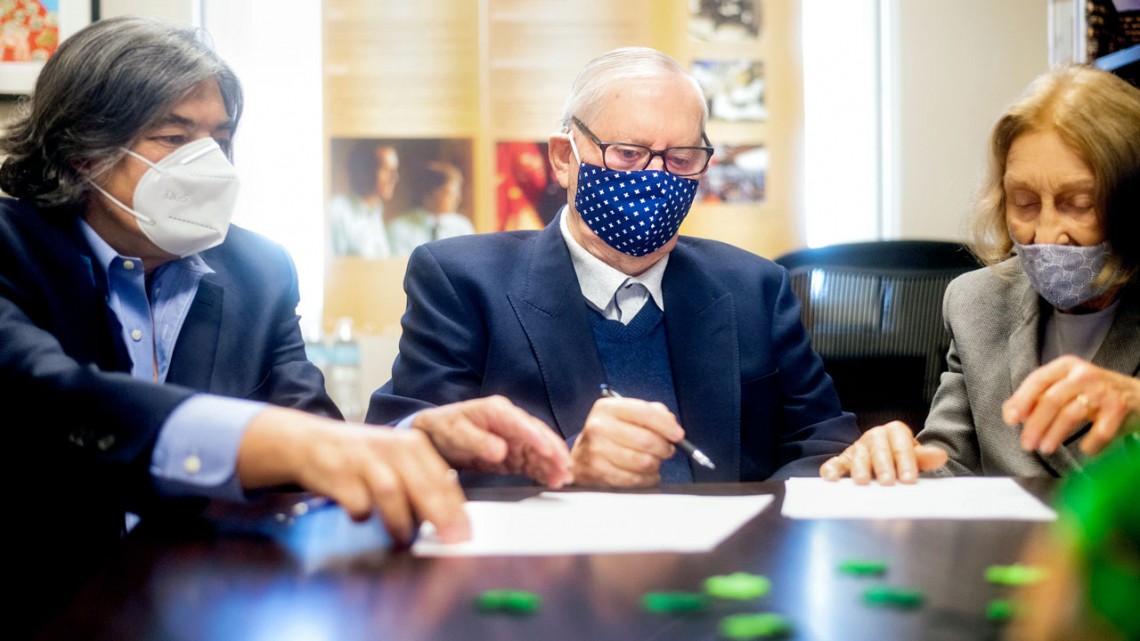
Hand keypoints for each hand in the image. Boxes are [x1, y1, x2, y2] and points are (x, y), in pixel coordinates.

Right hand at [236, 407, 469, 544]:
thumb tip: (448, 521)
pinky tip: (361, 517)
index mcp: (413, 444)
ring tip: (402, 539)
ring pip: (392, 493)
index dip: (456, 509)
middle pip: (423, 485)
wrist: (310, 442)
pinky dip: (363, 515)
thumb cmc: (362, 458)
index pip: (443, 478)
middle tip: (448, 543)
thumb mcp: (397, 460)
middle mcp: (392, 447)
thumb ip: (421, 484)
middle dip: (439, 518)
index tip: (465, 534)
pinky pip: (358, 502)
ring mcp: (364, 458)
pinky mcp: (338, 472)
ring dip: (400, 522)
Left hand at [411, 395, 572, 486]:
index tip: (549, 450)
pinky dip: (543, 470)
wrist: (433, 435)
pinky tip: (552, 480)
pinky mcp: (512, 453)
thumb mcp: (455, 433)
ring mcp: (513, 437)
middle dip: (553, 452)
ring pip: (538, 450)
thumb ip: (477, 441)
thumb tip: (500, 450)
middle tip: (565, 468)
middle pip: (537, 436)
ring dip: (552, 463)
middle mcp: (510, 422)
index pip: (522, 423)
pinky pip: (531, 461)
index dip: (537, 437)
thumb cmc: (444, 428)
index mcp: (497, 411)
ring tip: (563, 478)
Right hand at [570, 396, 683, 486]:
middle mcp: (599, 426)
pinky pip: (635, 479)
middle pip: (646, 440)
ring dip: (655, 465)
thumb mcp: (626, 416)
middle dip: (664, 448)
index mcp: (607, 408)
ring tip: (653, 462)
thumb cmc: (610, 435)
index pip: (644, 413)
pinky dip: (647, 479)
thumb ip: (652, 413)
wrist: (580, 458)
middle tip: (667, 451)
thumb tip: (672, 424)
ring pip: (643, 462)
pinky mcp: (598, 472)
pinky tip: (645, 474)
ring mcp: (597, 450)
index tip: (678, 435)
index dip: (666, 425)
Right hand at [819, 421, 948, 483]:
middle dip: (883, 466)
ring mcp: (858, 448)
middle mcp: (875, 436)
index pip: (901, 445)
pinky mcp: (844, 459)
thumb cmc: (901, 461)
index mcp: (895, 432)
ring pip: (858, 455)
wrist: (887, 461)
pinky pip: (836, 462)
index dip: (906, 461)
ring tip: (863, 482)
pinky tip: (831, 477)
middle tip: (887, 482)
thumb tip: (940, 456)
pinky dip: (832, 468)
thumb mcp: (914, 457)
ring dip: (860, 468)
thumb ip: (924, 458)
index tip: (909, 479)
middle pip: (879, 449)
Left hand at [1003, 355, 1139, 454]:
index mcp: (1065, 367)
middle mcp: (1083, 375)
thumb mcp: (1063, 388)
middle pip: (1052, 399)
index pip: (1038, 380)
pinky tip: (1084, 450)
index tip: (1011, 420)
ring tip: (1045, 448)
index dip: (1022, 400)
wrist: (1137, 397)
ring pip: (1072, 413)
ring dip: (1055, 433)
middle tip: (1026, 444)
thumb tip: (1009, 414)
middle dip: (1036, 424)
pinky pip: (1102, 429)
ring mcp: (1102, 390)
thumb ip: (1035, 398)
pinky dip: (1092, 442)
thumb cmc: (1091, 394)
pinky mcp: (1119, 407)